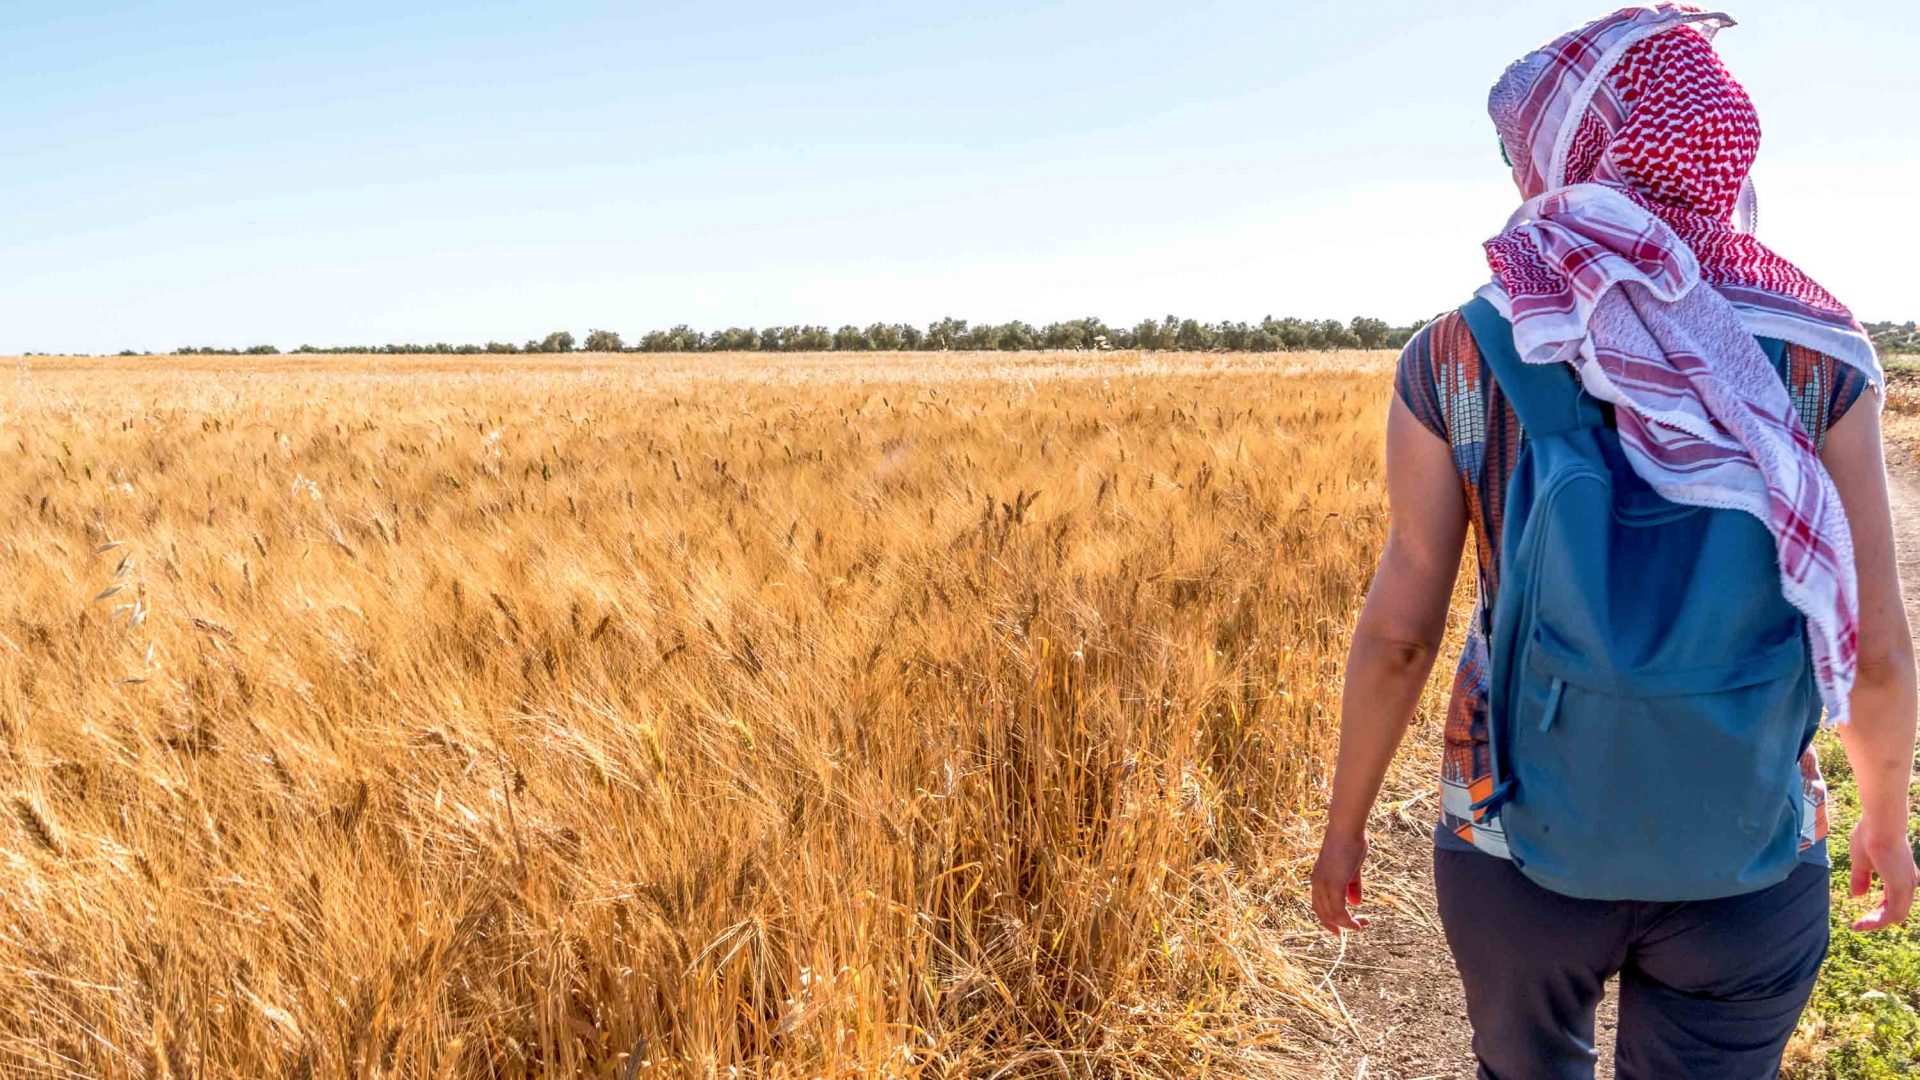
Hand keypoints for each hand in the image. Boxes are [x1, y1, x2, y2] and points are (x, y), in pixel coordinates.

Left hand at [1311, 830, 1370, 934]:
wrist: (1347, 828)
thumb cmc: (1350, 843)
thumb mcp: (1352, 869)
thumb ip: (1353, 886)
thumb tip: (1356, 903)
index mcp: (1318, 879)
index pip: (1319, 906)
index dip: (1329, 920)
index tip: (1340, 930)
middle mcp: (1317, 884)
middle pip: (1322, 914)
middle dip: (1338, 925)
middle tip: (1355, 929)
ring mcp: (1324, 884)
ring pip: (1331, 915)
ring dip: (1347, 924)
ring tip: (1361, 924)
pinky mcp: (1333, 884)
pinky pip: (1338, 910)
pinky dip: (1347, 920)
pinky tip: (1357, 922)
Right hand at [1847, 811, 1916, 932]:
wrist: (1880, 823)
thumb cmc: (1870, 835)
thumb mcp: (1861, 861)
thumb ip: (1861, 879)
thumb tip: (1858, 895)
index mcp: (1900, 874)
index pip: (1893, 899)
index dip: (1878, 910)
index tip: (1861, 916)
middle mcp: (1908, 881)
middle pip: (1896, 909)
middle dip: (1877, 919)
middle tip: (1859, 925)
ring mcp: (1906, 885)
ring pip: (1896, 914)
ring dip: (1877, 923)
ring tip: (1859, 926)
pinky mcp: (1901, 887)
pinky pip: (1893, 913)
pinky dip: (1879, 921)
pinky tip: (1864, 922)